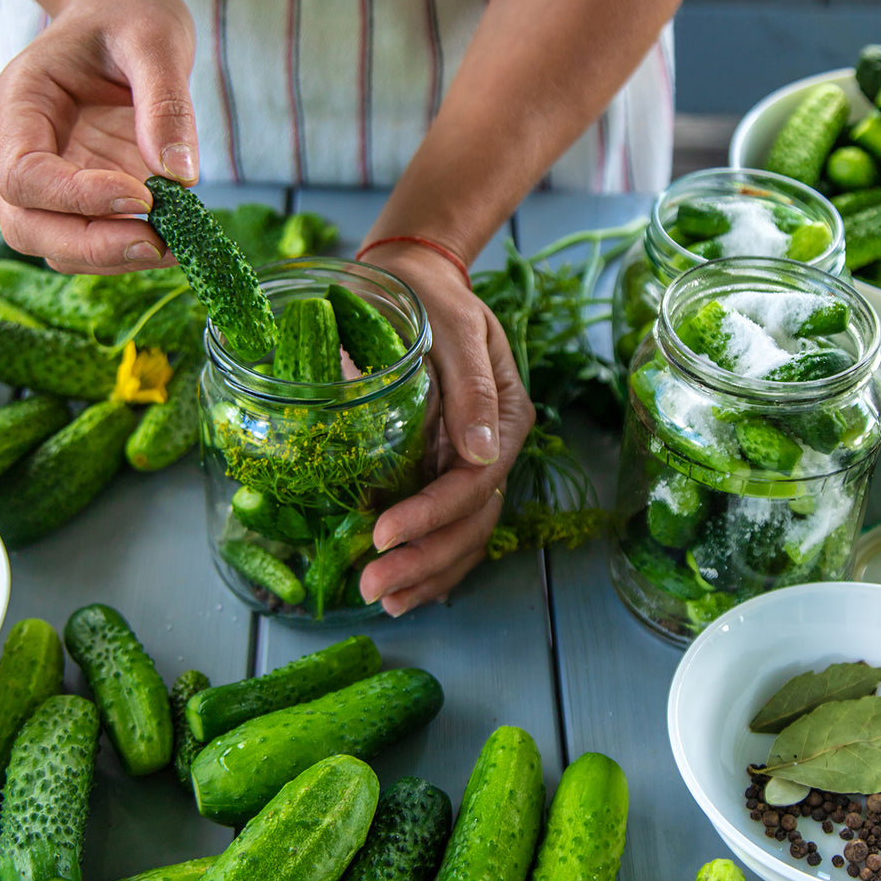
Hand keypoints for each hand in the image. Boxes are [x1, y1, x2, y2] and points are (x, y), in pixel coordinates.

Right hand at [0, 0, 197, 273]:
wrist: (121, 14)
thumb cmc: (127, 16)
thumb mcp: (153, 39)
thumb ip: (165, 103)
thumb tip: (180, 176)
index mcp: (22, 104)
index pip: (24, 175)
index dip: (78, 198)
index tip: (143, 196)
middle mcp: (23, 149)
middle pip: (27, 225)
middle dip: (91, 245)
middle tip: (159, 244)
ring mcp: (51, 180)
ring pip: (56, 245)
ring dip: (112, 258)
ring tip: (175, 245)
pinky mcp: (84, 198)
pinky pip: (92, 241)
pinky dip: (128, 251)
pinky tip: (173, 238)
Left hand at [357, 243, 534, 615]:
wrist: (409, 281)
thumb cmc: (426, 297)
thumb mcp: (452, 327)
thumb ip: (471, 388)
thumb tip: (482, 451)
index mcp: (506, 416)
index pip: (476, 482)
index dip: (433, 514)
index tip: (382, 532)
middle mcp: (492, 448)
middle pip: (473, 521)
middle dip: (426, 559)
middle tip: (374, 586)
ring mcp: (468, 463)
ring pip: (464, 534)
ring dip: (428, 572)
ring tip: (385, 599)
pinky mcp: (440, 469)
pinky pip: (446, 526)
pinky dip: (428, 562)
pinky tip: (404, 589)